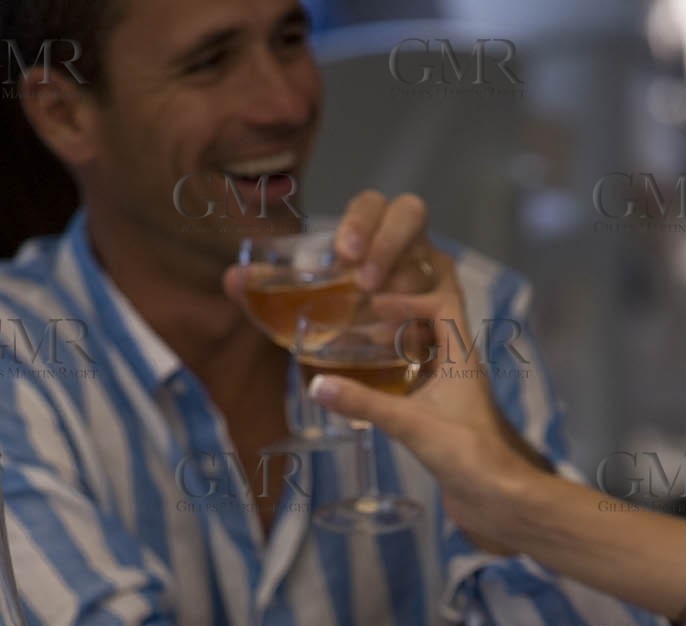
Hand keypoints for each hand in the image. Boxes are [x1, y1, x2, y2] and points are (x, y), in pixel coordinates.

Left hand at [222, 189, 443, 321]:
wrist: (373, 361)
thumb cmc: (342, 323)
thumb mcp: (301, 309)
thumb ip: (266, 294)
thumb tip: (232, 279)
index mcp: (371, 231)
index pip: (371, 204)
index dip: (360, 220)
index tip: (341, 254)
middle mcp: (407, 242)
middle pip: (411, 213)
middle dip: (388, 241)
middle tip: (364, 281)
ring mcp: (434, 269)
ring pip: (431, 258)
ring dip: (406, 281)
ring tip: (380, 312)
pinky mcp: (452, 304)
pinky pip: (446, 299)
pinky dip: (425, 314)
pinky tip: (406, 336)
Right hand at [307, 263, 534, 545]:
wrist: (497, 500)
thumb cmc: (465, 454)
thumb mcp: (410, 424)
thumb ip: (364, 404)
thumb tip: (316, 385)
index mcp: (461, 357)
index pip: (443, 303)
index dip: (410, 297)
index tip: (375, 306)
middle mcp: (461, 369)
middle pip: (436, 324)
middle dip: (404, 314)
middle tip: (364, 314)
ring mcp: (455, 395)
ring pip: (429, 354)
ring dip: (401, 344)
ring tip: (362, 342)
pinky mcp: (446, 419)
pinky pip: (422, 383)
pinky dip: (400, 375)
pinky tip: (373, 384)